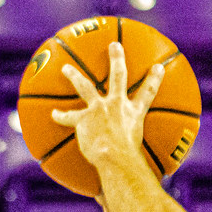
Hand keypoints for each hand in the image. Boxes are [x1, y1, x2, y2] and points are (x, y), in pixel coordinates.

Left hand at [52, 42, 164, 166]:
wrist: (116, 158)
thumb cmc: (129, 160)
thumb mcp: (138, 152)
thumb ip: (133, 151)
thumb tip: (136, 166)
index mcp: (134, 114)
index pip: (148, 93)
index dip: (154, 78)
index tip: (158, 66)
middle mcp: (118, 106)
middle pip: (119, 76)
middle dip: (117, 58)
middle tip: (114, 45)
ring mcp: (99, 109)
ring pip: (85, 86)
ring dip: (74, 75)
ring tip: (66, 68)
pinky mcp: (83, 118)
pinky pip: (68, 116)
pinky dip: (60, 115)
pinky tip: (53, 113)